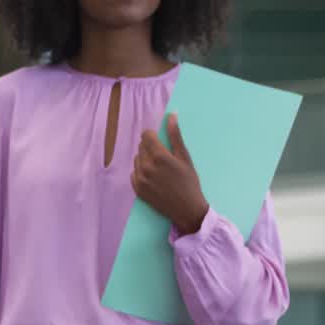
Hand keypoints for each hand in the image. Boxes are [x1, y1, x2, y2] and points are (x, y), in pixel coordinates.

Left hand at [132, 113, 209, 234]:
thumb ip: (175, 136)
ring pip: (137, 159)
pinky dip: (141, 172)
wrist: (186, 209)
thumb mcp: (185, 157)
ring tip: (159, 168)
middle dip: (150, 147)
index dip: (152, 136)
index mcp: (159, 156)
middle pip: (141, 147)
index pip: (146, 136)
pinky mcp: (137, 189)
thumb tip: (171, 115)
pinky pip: (134, 173)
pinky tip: (154, 178)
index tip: (160, 141)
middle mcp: (146, 166)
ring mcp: (140, 179)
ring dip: (145, 159)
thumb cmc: (189, 182)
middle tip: (163, 157)